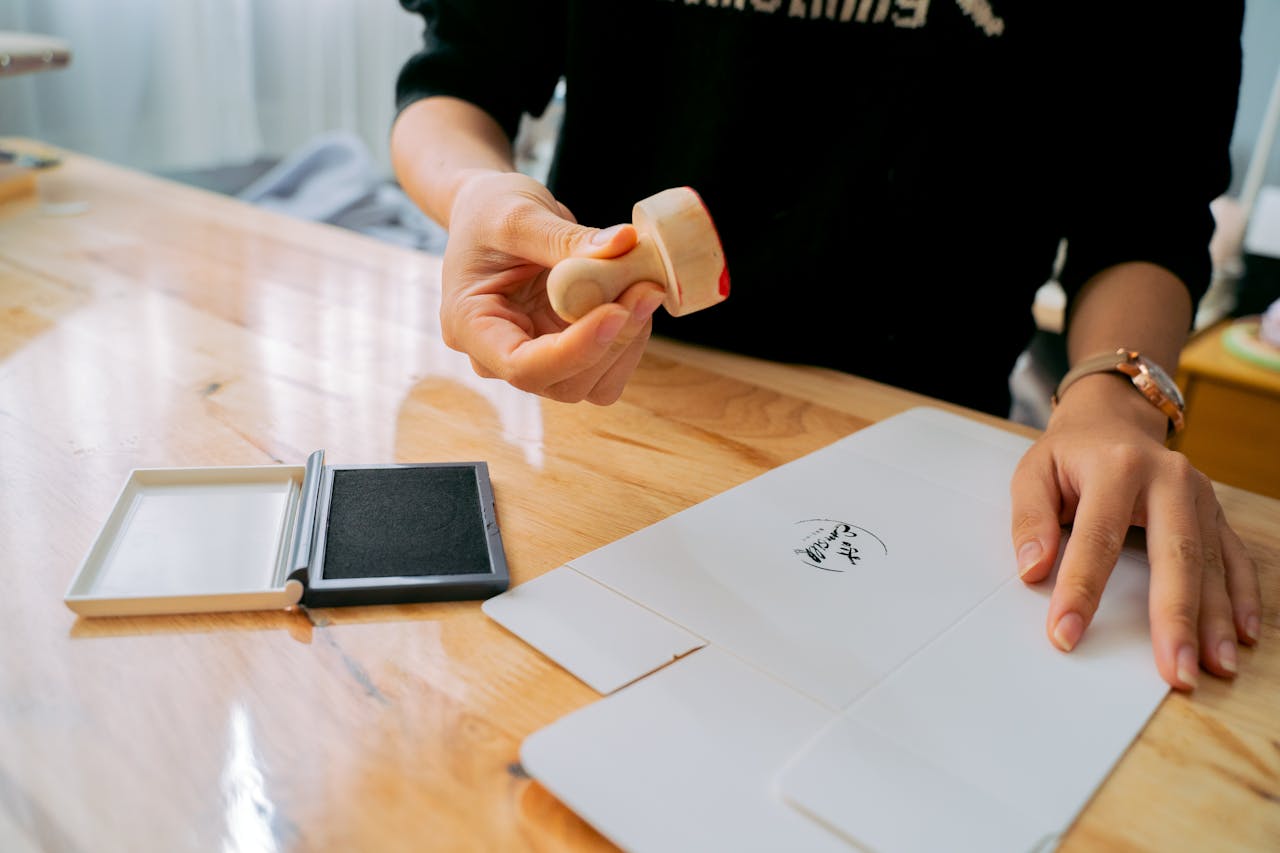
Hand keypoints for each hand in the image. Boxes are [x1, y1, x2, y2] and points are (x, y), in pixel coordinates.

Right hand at [440, 170, 665, 403]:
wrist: (493, 215)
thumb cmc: (490, 211)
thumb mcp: (518, 214)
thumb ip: (565, 237)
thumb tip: (625, 244)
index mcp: (471, 327)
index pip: (523, 367)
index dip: (576, 349)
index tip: (617, 309)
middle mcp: (500, 357)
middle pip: (564, 382)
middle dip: (613, 340)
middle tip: (648, 286)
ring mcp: (537, 361)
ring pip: (593, 384)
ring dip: (628, 341)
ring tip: (642, 283)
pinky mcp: (567, 355)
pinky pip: (608, 370)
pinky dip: (631, 338)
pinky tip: (634, 297)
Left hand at [1010, 373, 1260, 689]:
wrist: (1111, 418)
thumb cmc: (1069, 454)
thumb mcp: (1033, 473)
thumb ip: (1029, 519)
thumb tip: (1033, 570)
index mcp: (1117, 466)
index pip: (1097, 538)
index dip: (1080, 590)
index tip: (1065, 635)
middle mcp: (1168, 477)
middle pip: (1176, 554)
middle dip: (1175, 618)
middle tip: (1175, 671)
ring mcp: (1199, 494)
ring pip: (1212, 562)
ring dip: (1214, 620)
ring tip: (1213, 668)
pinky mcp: (1215, 510)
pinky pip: (1234, 557)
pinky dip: (1240, 597)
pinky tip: (1242, 634)